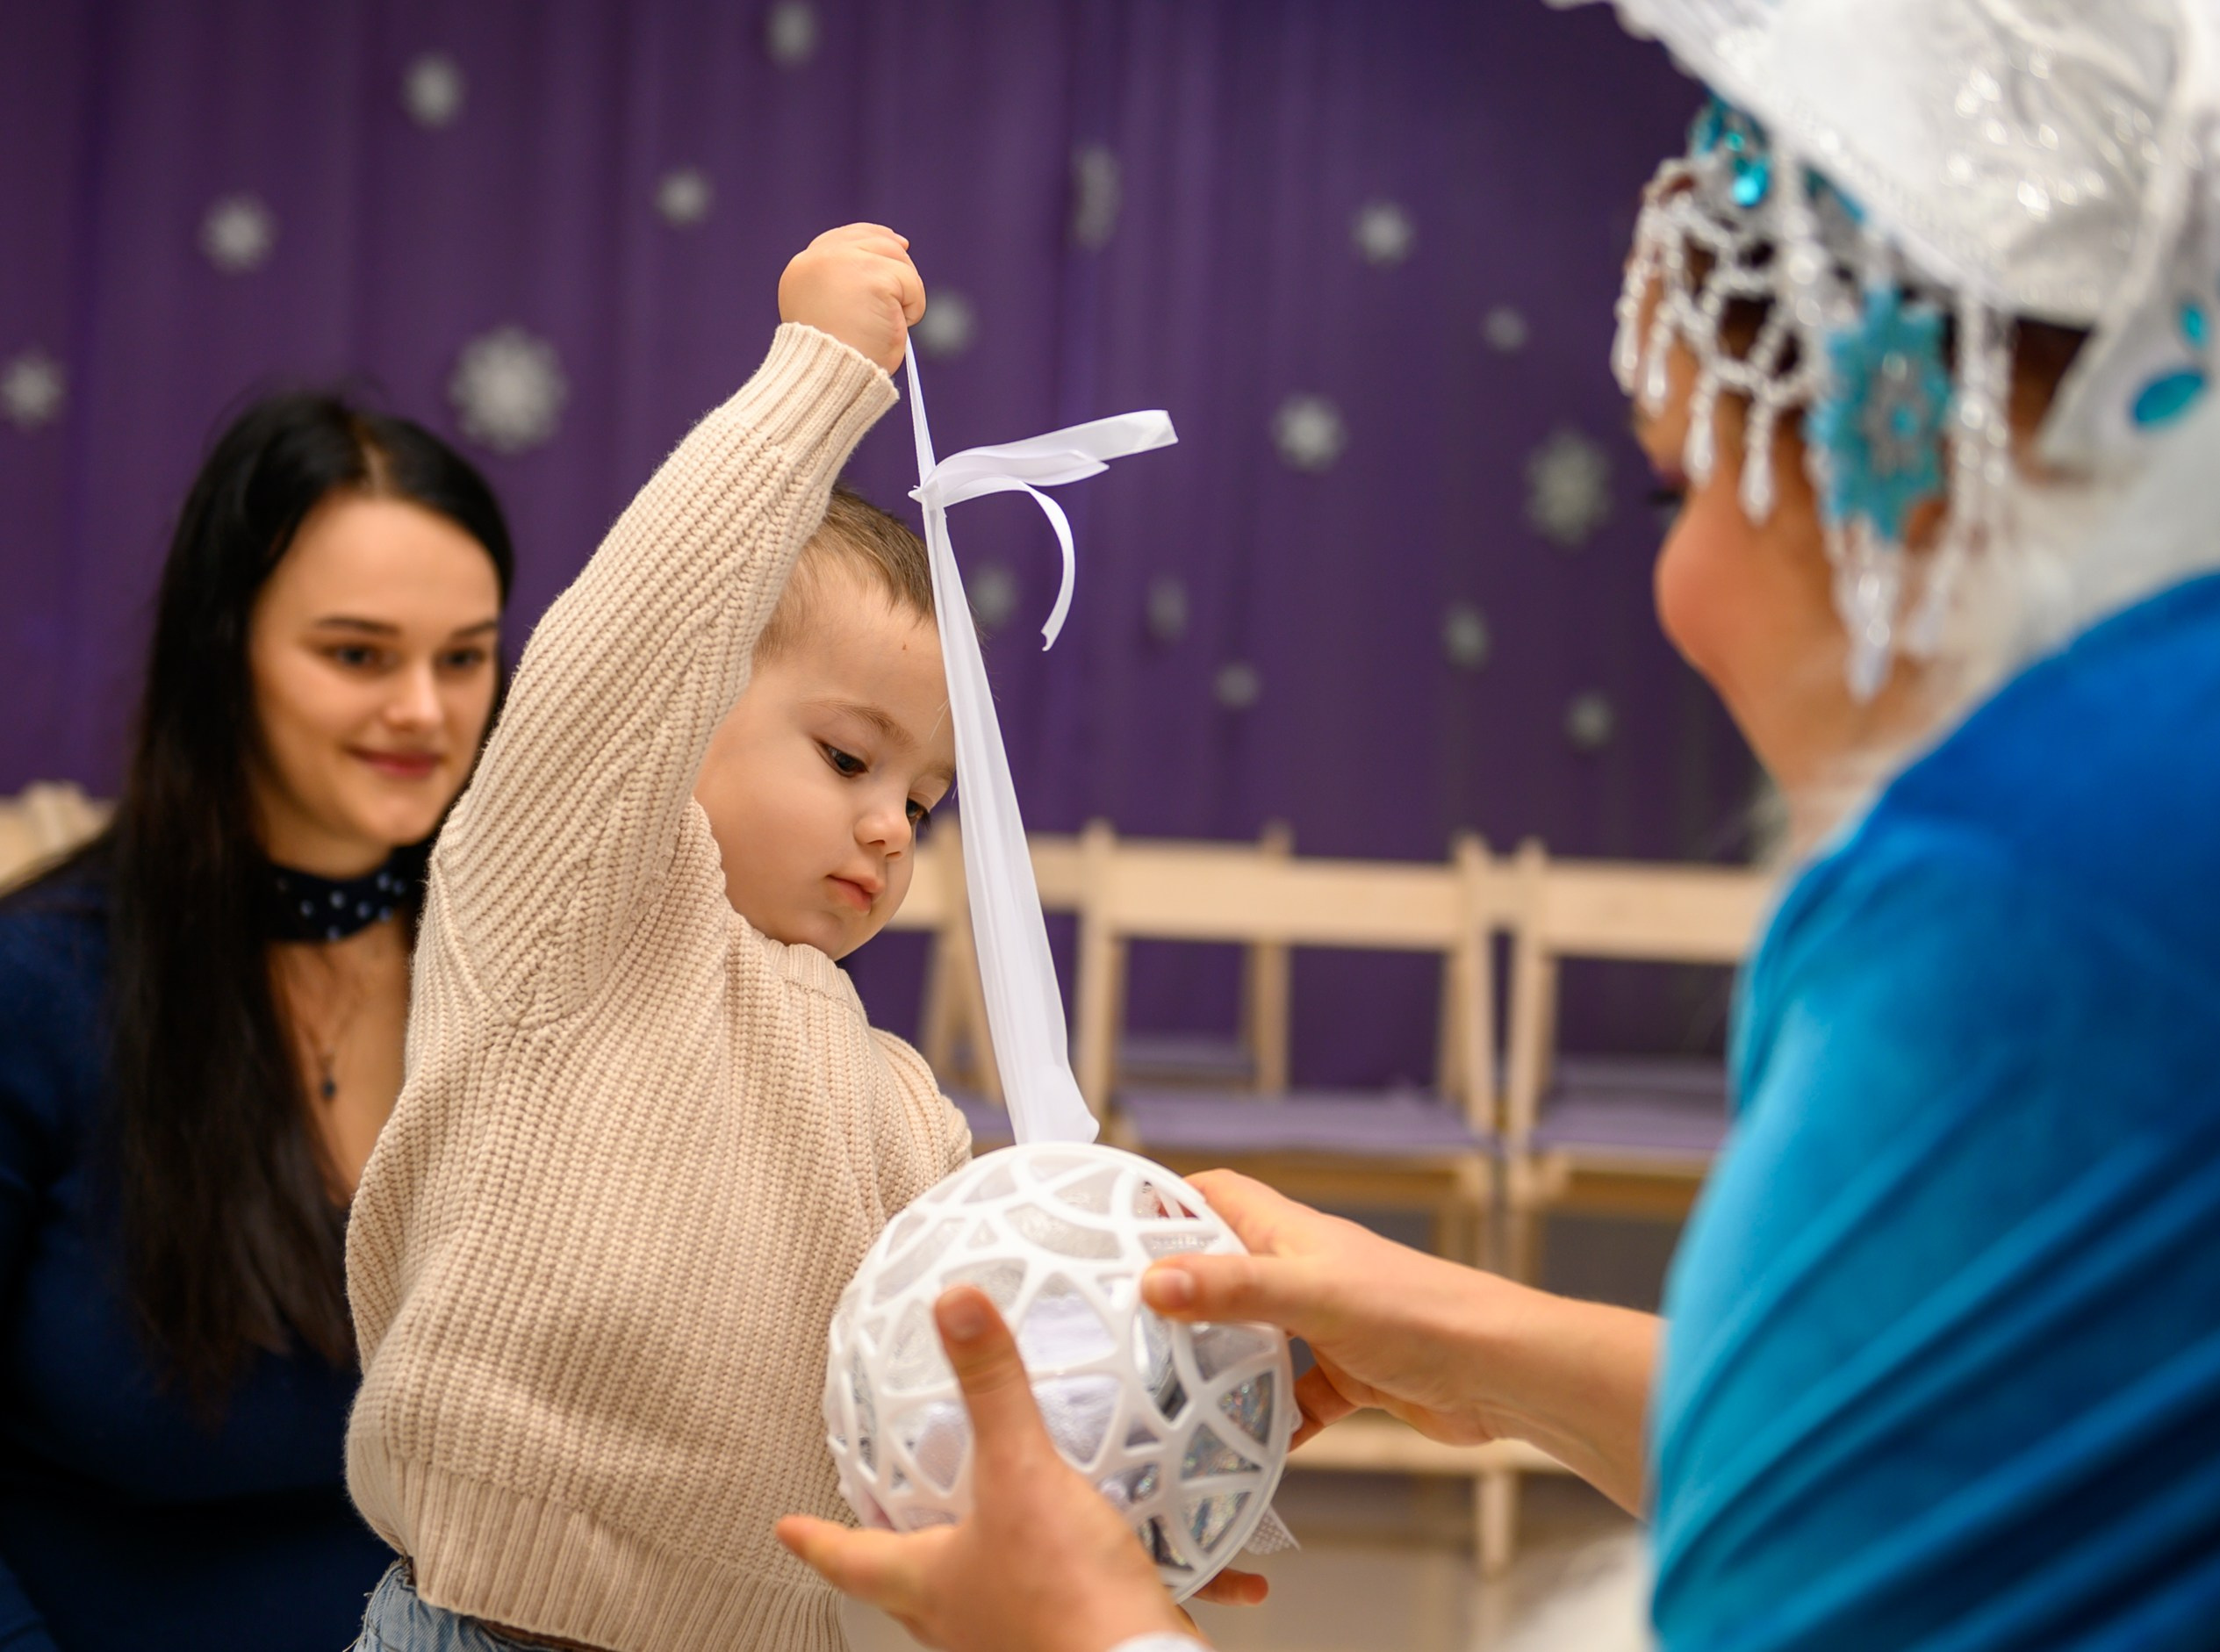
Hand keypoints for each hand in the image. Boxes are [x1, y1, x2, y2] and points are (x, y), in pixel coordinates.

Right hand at [778, 224, 925, 373]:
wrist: (828, 377)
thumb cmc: (834, 359)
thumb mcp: (830, 313)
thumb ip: (844, 285)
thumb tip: (887, 264)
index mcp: (803, 269)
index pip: (845, 238)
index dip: (876, 238)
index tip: (899, 244)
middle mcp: (819, 258)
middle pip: (876, 241)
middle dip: (898, 266)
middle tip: (902, 298)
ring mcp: (845, 262)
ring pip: (897, 260)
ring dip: (904, 293)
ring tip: (885, 322)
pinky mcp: (872, 275)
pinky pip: (911, 283)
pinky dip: (913, 308)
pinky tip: (893, 325)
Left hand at [778, 1285, 1264, 1651]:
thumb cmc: (1069, 1603)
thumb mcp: (1022, 1473)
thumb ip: (992, 1387)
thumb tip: (956, 1310)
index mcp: (934, 1584)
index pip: (853, 1558)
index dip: (818, 1537)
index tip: (789, 1527)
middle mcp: (967, 1622)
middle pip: (915, 1589)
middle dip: (902, 1556)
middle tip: (890, 1528)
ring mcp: (1020, 1638)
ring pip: (986, 1601)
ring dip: (989, 1565)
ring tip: (1005, 1525)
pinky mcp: (1074, 1638)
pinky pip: (1072, 1603)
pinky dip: (1098, 1575)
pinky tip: (1137, 1549)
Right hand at [1141, 1171, 1508, 1450]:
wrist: (1502, 1372)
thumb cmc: (1421, 1313)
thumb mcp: (1311, 1296)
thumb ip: (1232, 1288)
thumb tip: (1152, 1281)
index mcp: (1292, 1235)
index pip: (1216, 1194)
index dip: (1166, 1199)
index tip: (1112, 1227)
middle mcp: (1306, 1272)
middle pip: (1227, 1270)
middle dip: (1180, 1295)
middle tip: (1124, 1326)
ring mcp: (1330, 1325)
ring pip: (1257, 1341)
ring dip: (1222, 1366)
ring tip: (1170, 1395)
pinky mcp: (1352, 1375)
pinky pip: (1295, 1400)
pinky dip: (1271, 1422)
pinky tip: (1247, 1448)